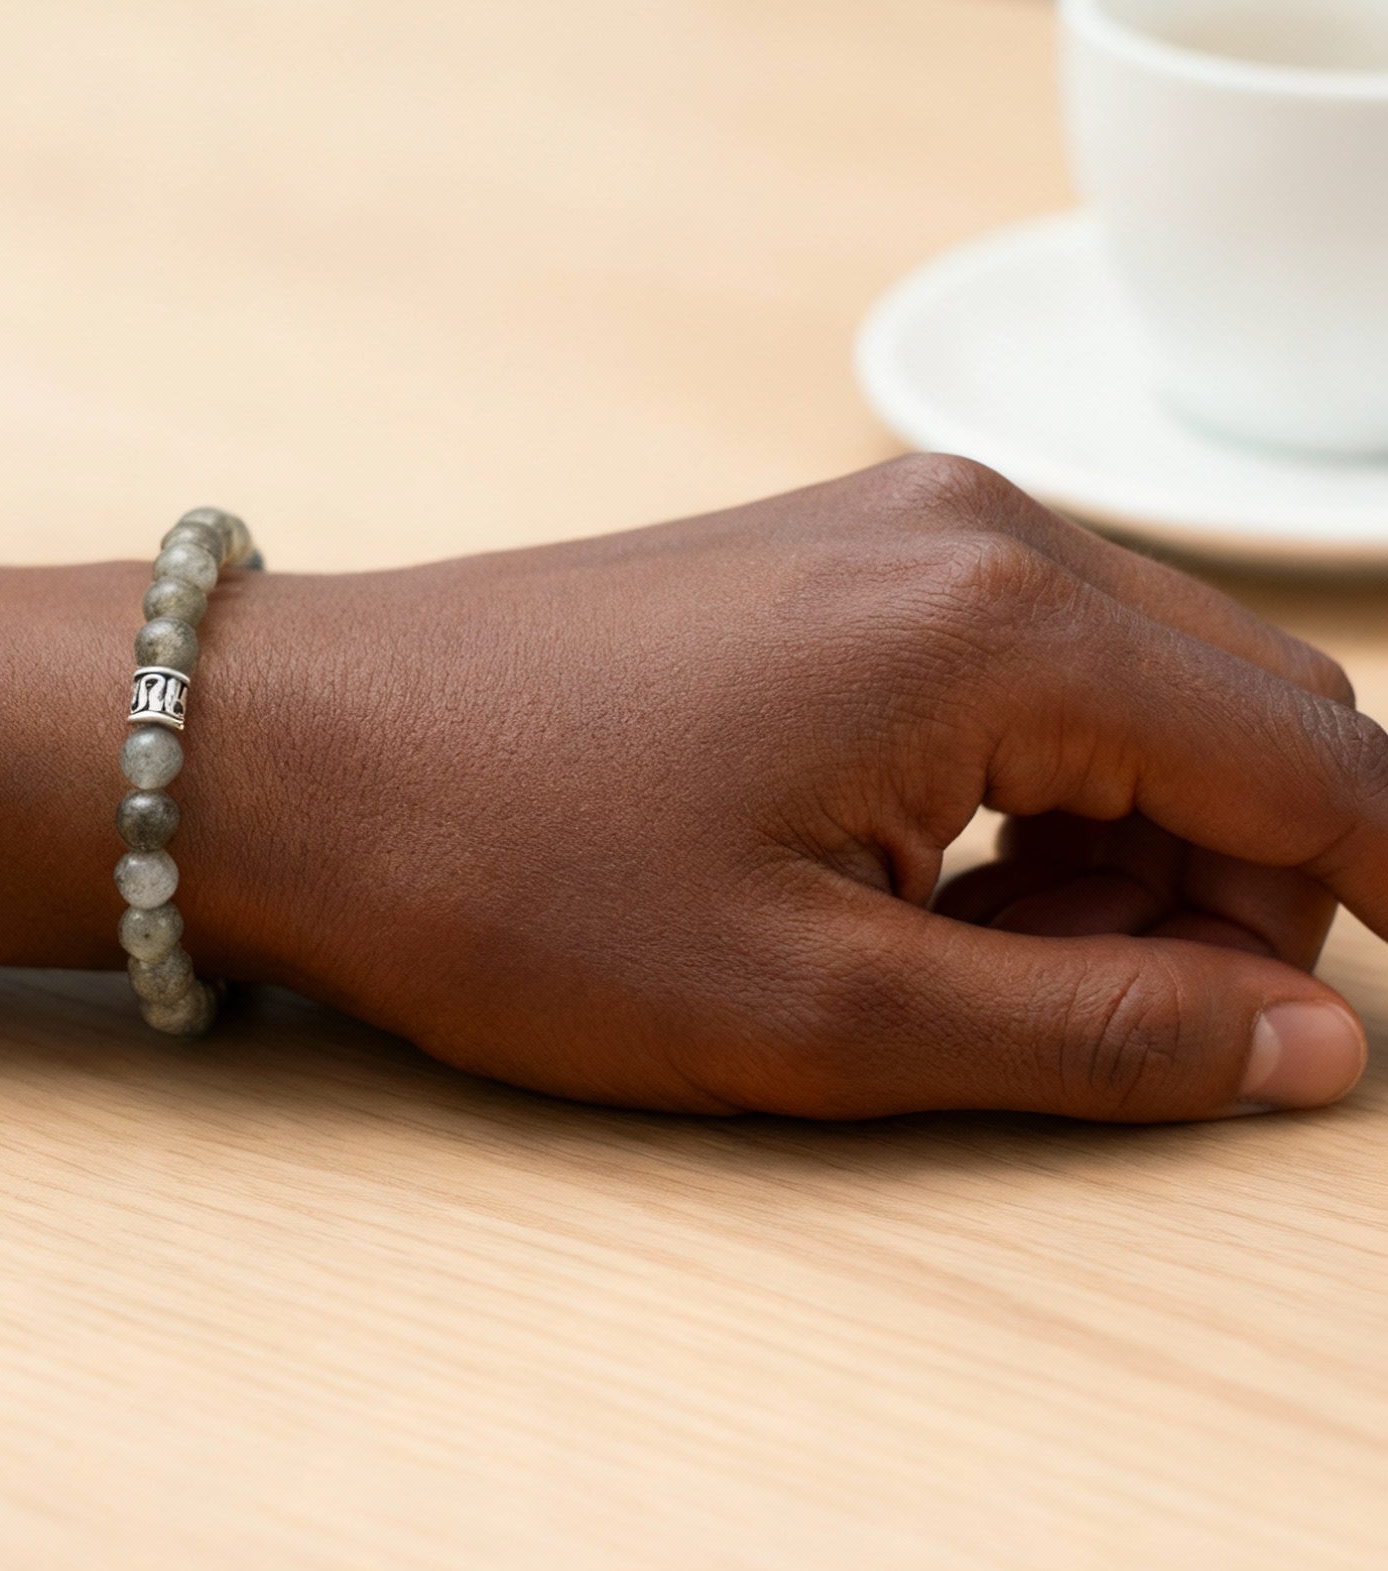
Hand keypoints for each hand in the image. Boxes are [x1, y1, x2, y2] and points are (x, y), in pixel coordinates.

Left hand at [197, 455, 1378, 1120]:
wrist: (293, 750)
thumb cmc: (511, 877)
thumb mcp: (818, 1010)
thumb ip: (1098, 1029)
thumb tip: (1306, 1048)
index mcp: (1001, 623)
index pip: (1317, 770)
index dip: (1383, 907)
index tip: (1352, 1034)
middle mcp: (970, 529)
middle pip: (1242, 710)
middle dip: (1241, 885)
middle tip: (1124, 1027)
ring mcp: (885, 523)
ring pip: (1130, 687)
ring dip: (1126, 839)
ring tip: (972, 964)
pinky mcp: (818, 554)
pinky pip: (1012, 661)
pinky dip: (1026, 782)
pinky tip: (909, 876)